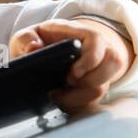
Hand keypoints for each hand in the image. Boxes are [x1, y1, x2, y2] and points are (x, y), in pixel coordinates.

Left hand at [8, 18, 133, 112]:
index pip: (97, 41)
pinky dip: (77, 104)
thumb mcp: (26, 36)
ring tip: (59, 95)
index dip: (90, 59)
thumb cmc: (38, 42)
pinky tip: (62, 101)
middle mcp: (96, 49)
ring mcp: (99, 68)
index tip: (72, 74)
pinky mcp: (95, 86)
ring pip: (104, 85)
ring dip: (81, 96)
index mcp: (78, 33)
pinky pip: (94, 100)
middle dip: (88, 81)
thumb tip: (33, 48)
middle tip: (65, 83)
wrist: (45, 54)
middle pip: (111, 64)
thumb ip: (25, 39)